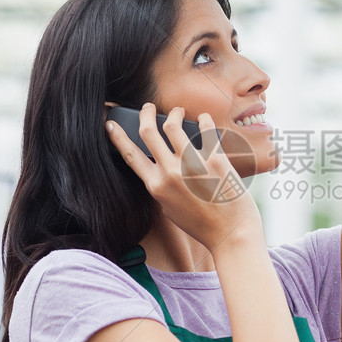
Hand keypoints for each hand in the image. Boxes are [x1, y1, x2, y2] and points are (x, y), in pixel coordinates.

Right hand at [106, 104, 261, 251]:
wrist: (231, 234)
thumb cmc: (201, 224)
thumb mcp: (169, 207)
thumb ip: (161, 185)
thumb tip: (160, 161)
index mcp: (156, 186)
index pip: (130, 154)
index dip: (117, 136)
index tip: (110, 124)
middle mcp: (170, 173)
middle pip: (148, 131)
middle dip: (145, 113)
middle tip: (148, 107)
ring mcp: (192, 165)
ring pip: (173, 125)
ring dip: (173, 113)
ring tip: (178, 111)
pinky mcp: (215, 160)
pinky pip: (205, 129)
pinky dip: (203, 120)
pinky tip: (203, 119)